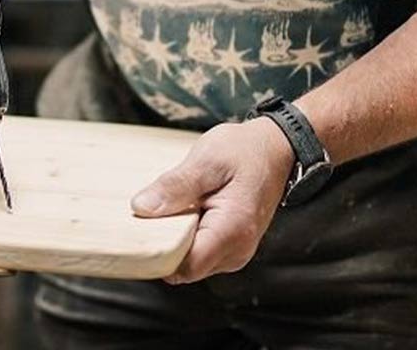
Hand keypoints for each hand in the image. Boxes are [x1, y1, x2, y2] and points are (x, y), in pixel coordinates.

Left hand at [131, 119, 295, 283]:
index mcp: (232, 230)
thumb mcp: (206, 160)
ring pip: (190, 263)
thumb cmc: (245, 151)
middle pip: (185, 267)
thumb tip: (141, 208)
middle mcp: (237, 250)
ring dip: (175, 240)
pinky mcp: (232, 248)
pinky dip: (187, 237)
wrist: (275, 149)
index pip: (185, 265)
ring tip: (175, 207)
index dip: (157, 252)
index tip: (141, 228)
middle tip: (154, 211)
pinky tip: (186, 212)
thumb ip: (175, 186)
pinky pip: (200, 253)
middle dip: (164, 244)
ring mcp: (236, 252)